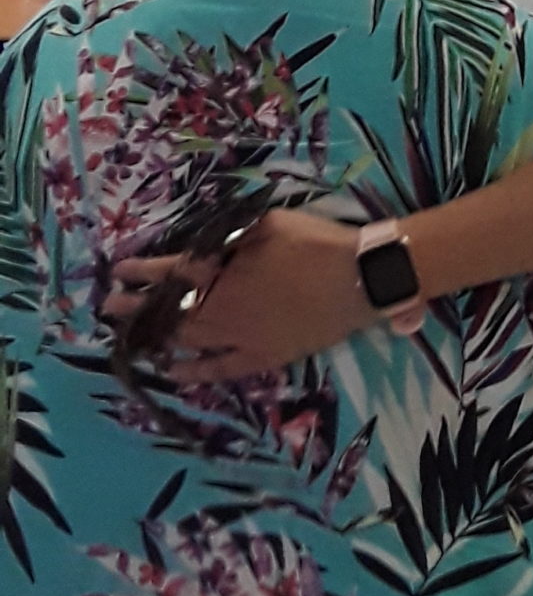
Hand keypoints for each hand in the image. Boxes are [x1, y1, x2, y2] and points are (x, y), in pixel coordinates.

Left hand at [108, 209, 370, 376]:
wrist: (359, 278)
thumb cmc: (316, 243)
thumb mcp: (270, 223)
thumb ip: (231, 235)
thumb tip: (203, 243)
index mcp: (223, 270)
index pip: (172, 271)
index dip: (143, 272)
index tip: (120, 272)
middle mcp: (223, 307)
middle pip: (170, 309)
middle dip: (137, 308)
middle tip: (111, 308)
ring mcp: (240, 336)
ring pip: (188, 339)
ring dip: (157, 336)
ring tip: (132, 336)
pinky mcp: (262, 356)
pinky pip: (220, 369)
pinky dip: (193, 371)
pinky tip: (172, 371)